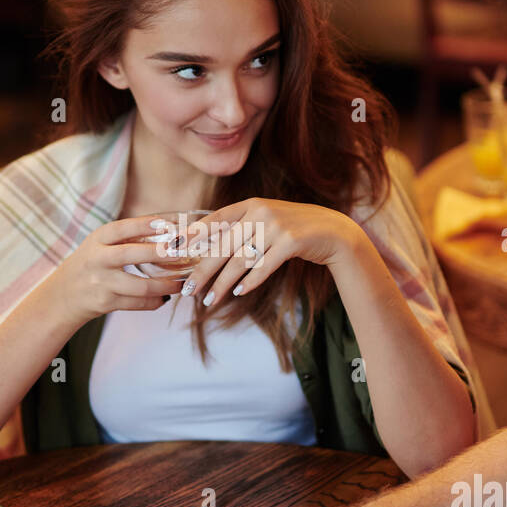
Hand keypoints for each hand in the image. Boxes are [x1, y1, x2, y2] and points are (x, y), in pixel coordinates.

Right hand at [44, 215, 185, 326]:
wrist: (63, 294)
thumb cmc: (91, 263)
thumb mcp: (100, 244)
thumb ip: (127, 237)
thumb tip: (169, 228)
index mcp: (97, 239)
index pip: (123, 228)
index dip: (147, 224)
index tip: (170, 222)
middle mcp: (98, 259)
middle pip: (132, 255)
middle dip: (161, 253)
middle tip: (182, 252)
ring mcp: (102, 283)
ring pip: (141, 286)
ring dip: (165, 285)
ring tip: (180, 283)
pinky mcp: (106, 303)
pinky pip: (138, 304)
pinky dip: (155, 301)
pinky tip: (164, 297)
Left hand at [178, 198, 363, 306]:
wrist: (333, 231)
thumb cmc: (294, 230)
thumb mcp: (266, 222)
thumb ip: (241, 230)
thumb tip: (208, 250)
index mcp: (250, 205)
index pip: (215, 220)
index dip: (193, 235)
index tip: (173, 250)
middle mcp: (260, 212)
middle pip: (223, 246)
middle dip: (203, 271)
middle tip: (188, 290)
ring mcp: (276, 226)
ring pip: (240, 260)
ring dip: (223, 284)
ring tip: (209, 301)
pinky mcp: (291, 241)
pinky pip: (264, 266)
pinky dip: (250, 282)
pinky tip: (238, 293)